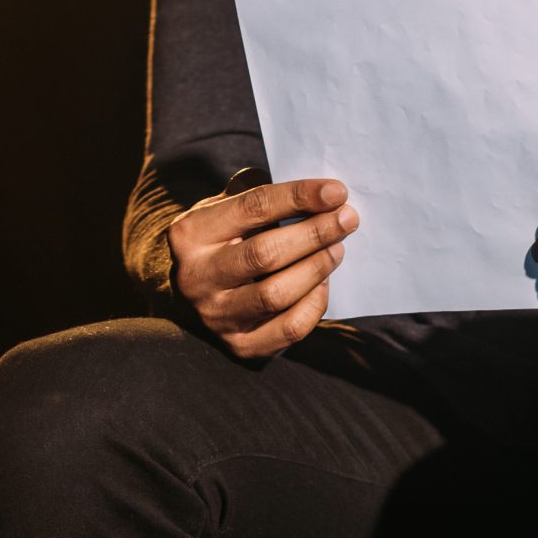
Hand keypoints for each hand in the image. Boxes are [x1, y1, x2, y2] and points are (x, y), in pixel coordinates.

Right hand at [168, 178, 358, 358]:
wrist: (192, 293)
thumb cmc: (221, 242)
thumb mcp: (225, 210)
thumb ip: (263, 197)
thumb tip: (324, 194)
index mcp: (191, 234)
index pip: (253, 208)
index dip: (299, 197)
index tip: (336, 192)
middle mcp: (197, 278)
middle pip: (265, 254)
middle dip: (314, 234)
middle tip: (347, 219)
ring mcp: (216, 316)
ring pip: (277, 294)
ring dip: (317, 267)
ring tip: (337, 248)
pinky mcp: (239, 346)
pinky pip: (289, 328)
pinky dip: (314, 303)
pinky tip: (322, 283)